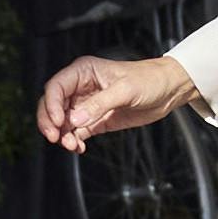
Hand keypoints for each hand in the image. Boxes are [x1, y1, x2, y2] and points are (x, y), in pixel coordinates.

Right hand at [37, 53, 195, 150]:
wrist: (167, 90)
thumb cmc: (149, 80)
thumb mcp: (125, 90)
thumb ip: (99, 104)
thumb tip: (76, 119)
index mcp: (84, 71)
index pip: (56, 87)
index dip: (52, 105)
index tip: (58, 122)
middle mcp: (81, 87)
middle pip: (53, 105)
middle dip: (50, 122)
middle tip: (55, 138)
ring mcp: (86, 105)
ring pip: (63, 121)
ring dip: (63, 135)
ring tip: (72, 145)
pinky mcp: (95, 120)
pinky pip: (76, 132)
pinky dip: (74, 141)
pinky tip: (79, 147)